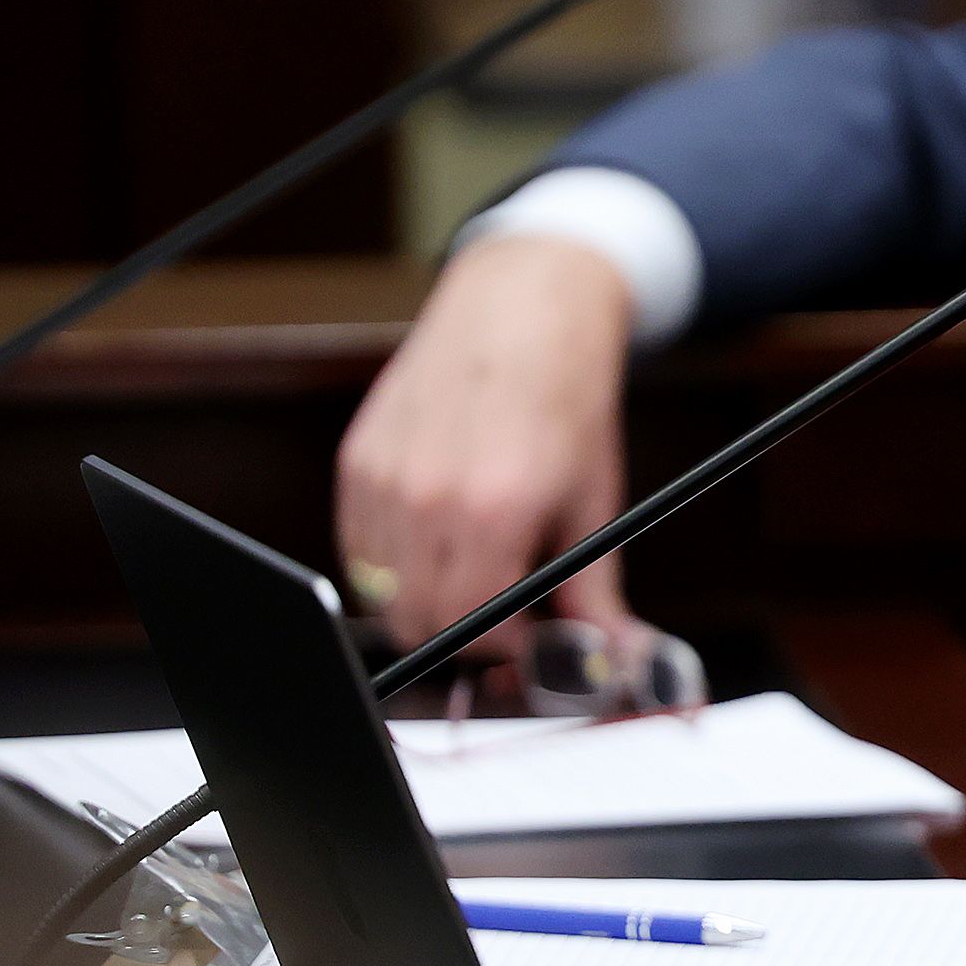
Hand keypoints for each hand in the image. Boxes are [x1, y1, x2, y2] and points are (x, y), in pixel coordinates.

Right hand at [336, 234, 646, 661]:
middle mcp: (424, 498)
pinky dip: (395, 562)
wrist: (523, 311)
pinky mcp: (354, 462)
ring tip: (478, 563)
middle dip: (465, 632)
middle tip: (507, 611)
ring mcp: (380, 479)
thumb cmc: (566, 399)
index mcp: (492, 509)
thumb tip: (611, 654)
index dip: (505, 646)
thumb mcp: (595, 500)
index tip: (531, 636)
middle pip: (417, 620)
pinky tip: (442, 532)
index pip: (471, 626)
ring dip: (427, 598)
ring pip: (380, 592)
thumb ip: (594, 590)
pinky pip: (359, 549)